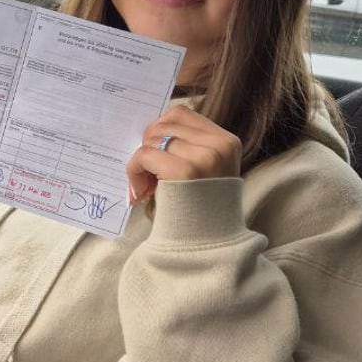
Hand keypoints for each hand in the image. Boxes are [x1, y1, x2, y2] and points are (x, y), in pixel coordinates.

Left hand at [126, 105, 240, 203]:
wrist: (207, 248)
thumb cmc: (200, 211)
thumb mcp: (206, 172)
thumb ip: (187, 147)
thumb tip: (150, 130)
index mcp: (226, 142)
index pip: (182, 114)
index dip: (160, 130)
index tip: (155, 154)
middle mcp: (219, 146)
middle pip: (164, 124)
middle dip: (148, 146)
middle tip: (147, 174)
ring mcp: (204, 157)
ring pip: (152, 139)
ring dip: (140, 161)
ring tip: (144, 185)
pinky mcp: (185, 172)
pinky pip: (145, 155)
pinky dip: (134, 171)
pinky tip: (139, 192)